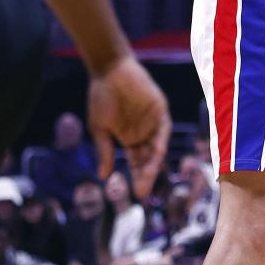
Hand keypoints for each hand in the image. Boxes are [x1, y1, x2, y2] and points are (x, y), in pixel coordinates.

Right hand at [87, 54, 170, 200]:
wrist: (109, 71)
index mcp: (130, 139)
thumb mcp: (100, 128)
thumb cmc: (101, 97)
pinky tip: (155, 154)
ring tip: (147, 179)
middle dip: (146, 176)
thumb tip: (103, 177)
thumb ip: (105, 151)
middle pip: (149, 159)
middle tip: (142, 192)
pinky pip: (164, 129)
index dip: (138, 177)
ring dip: (153, 163)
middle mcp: (144, 134)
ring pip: (157, 148)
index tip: (136, 194)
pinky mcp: (160, 110)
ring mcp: (153, 122)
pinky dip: (160, 141)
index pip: (138, 163)